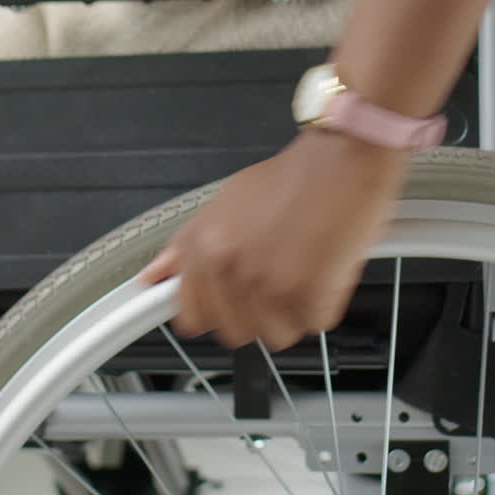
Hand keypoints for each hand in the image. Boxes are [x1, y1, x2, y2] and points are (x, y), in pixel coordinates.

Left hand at [139, 129, 408, 350]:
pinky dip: (325, 304)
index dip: (215, 312)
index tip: (232, 303)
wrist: (342, 159)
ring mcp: (269, 286)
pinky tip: (324, 269)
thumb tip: (152, 277)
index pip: (191, 318)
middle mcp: (230, 270)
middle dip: (258, 314)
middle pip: (236, 333)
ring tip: (303, 270)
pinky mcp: (309, 294)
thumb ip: (184, 248)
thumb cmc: (290, 179)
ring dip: (294, 312)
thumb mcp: (223, 204)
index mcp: (204, 250)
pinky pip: (315, 324)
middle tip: (278, 278)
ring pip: (277, 335)